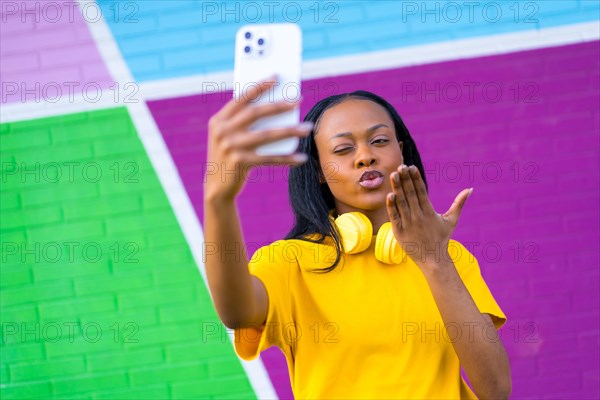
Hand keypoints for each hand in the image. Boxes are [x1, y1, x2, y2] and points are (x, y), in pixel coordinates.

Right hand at [204, 77, 312, 201]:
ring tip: (308, 127)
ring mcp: (231, 147)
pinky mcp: (240, 162)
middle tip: (298, 100)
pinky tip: (301, 157)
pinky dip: (287, 158)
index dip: (259, 86)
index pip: (241, 98)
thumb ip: (245, 123)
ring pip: (267, 135)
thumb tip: (279, 108)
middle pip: (256, 113)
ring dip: (290, 131)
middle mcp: (222, 131)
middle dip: (279, 105)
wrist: (217, 187)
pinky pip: (270, 158)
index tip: (276, 77)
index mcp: (219, 120)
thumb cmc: (230, 156)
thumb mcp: (230, 136)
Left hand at [385, 164, 471, 267]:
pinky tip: (389, 195)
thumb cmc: (441, 237)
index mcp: (429, 212)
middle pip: (410, 194)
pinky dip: (392, 206)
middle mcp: (418, 217)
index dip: (416, 179)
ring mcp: (408, 224)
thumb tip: (471, 189)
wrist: (432, 259)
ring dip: (397, 188)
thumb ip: (459, 203)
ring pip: (401, 203)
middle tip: (400, 166)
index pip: (421, 191)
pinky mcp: (399, 231)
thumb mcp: (451, 219)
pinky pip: (394, 216)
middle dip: (405, 179)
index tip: (411, 167)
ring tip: (393, 175)